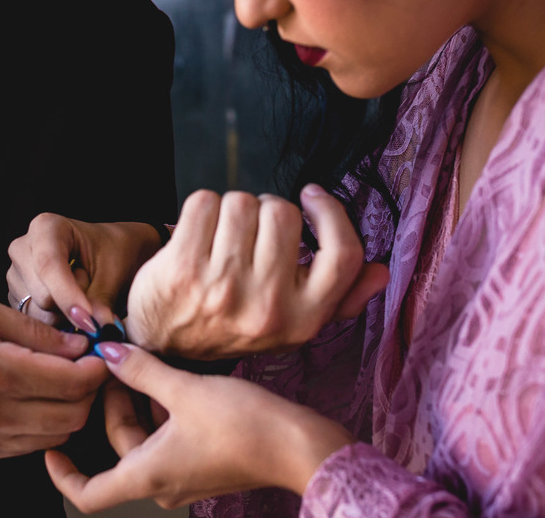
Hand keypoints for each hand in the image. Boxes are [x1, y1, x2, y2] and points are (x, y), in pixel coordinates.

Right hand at [0, 289, 108, 459]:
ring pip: (52, 437)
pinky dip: (43, 426)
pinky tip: (38, 399)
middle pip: (70, 416)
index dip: (97, 366)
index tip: (100, 350)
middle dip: (90, 391)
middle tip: (90, 365)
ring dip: (70, 411)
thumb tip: (76, 343)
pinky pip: (25, 447)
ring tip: (67, 380)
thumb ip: (31, 329)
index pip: (70, 381)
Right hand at [7, 215, 164, 331]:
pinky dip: (57, 320)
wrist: (113, 253)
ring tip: (81, 291)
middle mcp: (22, 248)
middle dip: (71, 304)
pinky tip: (68, 302)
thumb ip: (103, 301)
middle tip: (93, 288)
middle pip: (41, 295)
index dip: (68, 296)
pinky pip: (34, 322)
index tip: (90, 321)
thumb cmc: (115, 254)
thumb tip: (100, 330)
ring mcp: (15, 273)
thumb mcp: (115, 272)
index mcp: (46, 227)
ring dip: (65, 314)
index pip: (49, 266)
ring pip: (37, 313)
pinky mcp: (16, 296)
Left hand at [46, 343, 353, 510]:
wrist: (298, 444)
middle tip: (114, 365)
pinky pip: (169, 440)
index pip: (88, 493)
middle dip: (113, 407)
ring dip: (141, 405)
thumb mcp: (184, 390)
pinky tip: (173, 380)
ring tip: (144, 365)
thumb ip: (142, 372)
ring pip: (145, 441)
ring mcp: (185, 476)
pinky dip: (164, 412)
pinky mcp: (205, 464)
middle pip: (119, 448)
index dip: (62, 472)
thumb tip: (109, 353)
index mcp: (147, 475)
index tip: (51, 445)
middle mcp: (162, 484)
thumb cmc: (242, 424)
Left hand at [124, 185, 388, 358]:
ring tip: (223, 238)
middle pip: (283, 213)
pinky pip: (205, 202)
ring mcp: (223, 287)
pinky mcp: (183, 267)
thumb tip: (381, 272)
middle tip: (250, 234)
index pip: (342, 253)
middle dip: (266, 211)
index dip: (331, 214)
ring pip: (243, 202)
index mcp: (302, 319)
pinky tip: (197, 234)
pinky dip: (202, 208)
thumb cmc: (232, 325)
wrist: (164, 345)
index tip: (313, 199)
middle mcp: (266, 307)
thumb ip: (340, 297)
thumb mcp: (292, 324)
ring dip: (232, 209)